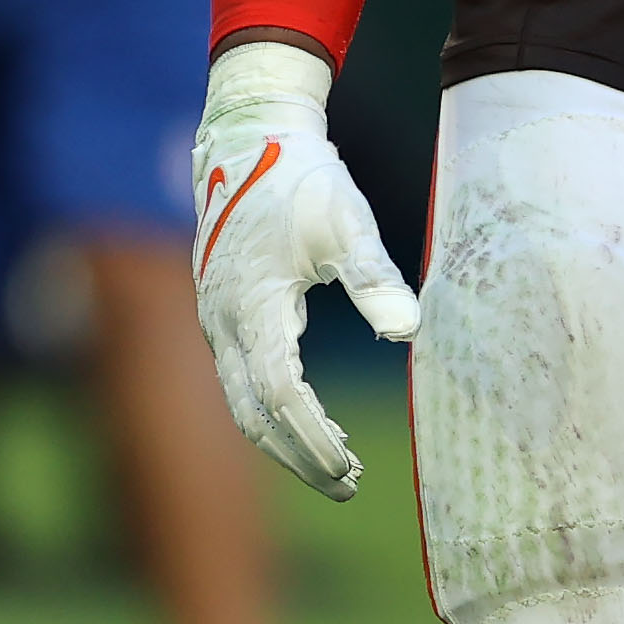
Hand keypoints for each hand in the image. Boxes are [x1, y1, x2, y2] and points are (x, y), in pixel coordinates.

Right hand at [192, 39, 420, 499]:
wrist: (248, 140)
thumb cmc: (300, 179)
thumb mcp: (346, 223)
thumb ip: (374, 278)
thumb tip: (407, 332)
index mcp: (252, 304)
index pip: (278, 394)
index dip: (312, 437)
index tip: (350, 466)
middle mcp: (223, 322)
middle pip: (253, 416)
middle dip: (299, 456)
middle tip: (349, 483)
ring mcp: (216, 320)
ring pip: (243, 404)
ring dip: (287, 439)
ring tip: (340, 465)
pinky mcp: (221, 314)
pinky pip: (242, 381)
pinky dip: (275, 412)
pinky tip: (316, 419)